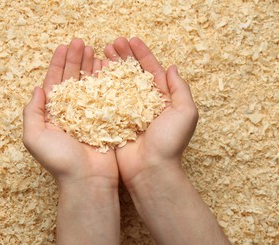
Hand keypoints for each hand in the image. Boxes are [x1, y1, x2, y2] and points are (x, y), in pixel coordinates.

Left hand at [23, 38, 118, 187]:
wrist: (87, 179)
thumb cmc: (60, 160)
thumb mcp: (34, 136)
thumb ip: (32, 112)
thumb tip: (38, 89)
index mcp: (53, 113)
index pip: (54, 82)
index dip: (57, 64)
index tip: (63, 47)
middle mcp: (70, 111)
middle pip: (72, 79)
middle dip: (75, 60)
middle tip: (81, 42)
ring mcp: (89, 114)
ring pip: (89, 84)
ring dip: (90, 66)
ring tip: (94, 50)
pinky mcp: (105, 118)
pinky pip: (105, 95)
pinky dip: (105, 80)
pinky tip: (106, 67)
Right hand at [104, 37, 198, 186]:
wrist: (150, 169)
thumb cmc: (169, 143)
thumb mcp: (185, 113)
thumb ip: (180, 89)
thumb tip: (172, 68)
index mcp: (161, 98)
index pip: (151, 70)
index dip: (142, 54)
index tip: (132, 40)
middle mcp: (143, 102)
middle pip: (132, 73)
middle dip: (123, 57)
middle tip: (112, 43)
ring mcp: (127, 111)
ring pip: (117, 83)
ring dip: (110, 67)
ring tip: (101, 53)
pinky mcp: (114, 120)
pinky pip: (106, 99)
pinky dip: (100, 85)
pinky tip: (94, 73)